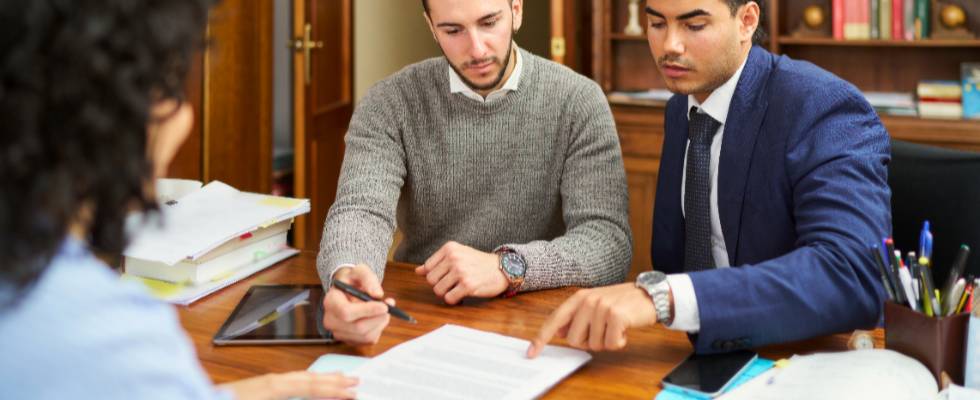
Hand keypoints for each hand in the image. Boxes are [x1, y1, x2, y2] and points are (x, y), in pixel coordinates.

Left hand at [220, 371, 357, 399]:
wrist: (199, 399)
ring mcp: (264, 382)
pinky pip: (290, 381)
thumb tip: (317, 396)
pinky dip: (306, 381)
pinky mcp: (258, 387)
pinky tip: (309, 384)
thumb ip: (294, 398)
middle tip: (355, 381)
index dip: (334, 391)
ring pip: (301, 378)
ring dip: (321, 379)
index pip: (312, 387)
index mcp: (275, 386)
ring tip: (338, 378)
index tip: (354, 394)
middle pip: (310, 378)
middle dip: (333, 380)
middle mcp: (272, 380)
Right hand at [322, 264, 392, 344]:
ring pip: (365, 336)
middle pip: (358, 327)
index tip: (384, 306)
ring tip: (384, 310)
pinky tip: (377, 318)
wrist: (348, 290)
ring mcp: (339, 333)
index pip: (346, 312)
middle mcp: (331, 320)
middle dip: (378, 318)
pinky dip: (378, 329)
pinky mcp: (349, 340)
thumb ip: (369, 279)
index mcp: (330, 302)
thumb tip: (378, 294)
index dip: (367, 311)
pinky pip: (369, 340)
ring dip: (380, 323)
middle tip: (389, 306)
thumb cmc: (353, 281)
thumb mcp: (360, 271)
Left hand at [415, 241, 508, 304]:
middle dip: (440, 285)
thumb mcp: (458, 255)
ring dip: (446, 293)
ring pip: (438, 290)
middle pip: (431, 280)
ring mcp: (461, 271)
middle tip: (452, 284)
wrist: (502, 268)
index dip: (435, 275)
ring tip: (457, 289)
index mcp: (450, 248)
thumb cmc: (479, 263)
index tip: (446, 276)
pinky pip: (449, 298)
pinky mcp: (468, 285)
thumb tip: (418, 271)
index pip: (427, 267)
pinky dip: (454, 300)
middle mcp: (454, 258)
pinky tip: (462, 295)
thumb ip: (437, 262)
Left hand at [526, 283, 660, 357]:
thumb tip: (560, 333)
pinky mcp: (617, 316)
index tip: (532, 352)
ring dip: (607, 342)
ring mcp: (602, 308)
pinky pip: (611, 344)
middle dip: (589, 341)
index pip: (555, 320)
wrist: (649, 295)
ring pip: (594, 344)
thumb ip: (577, 317)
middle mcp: (588, 301)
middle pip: (574, 339)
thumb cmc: (621, 302)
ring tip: (616, 328)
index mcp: (579, 298)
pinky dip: (619, 342)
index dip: (542, 338)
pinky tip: (625, 331)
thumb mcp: (595, 305)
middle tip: (603, 331)